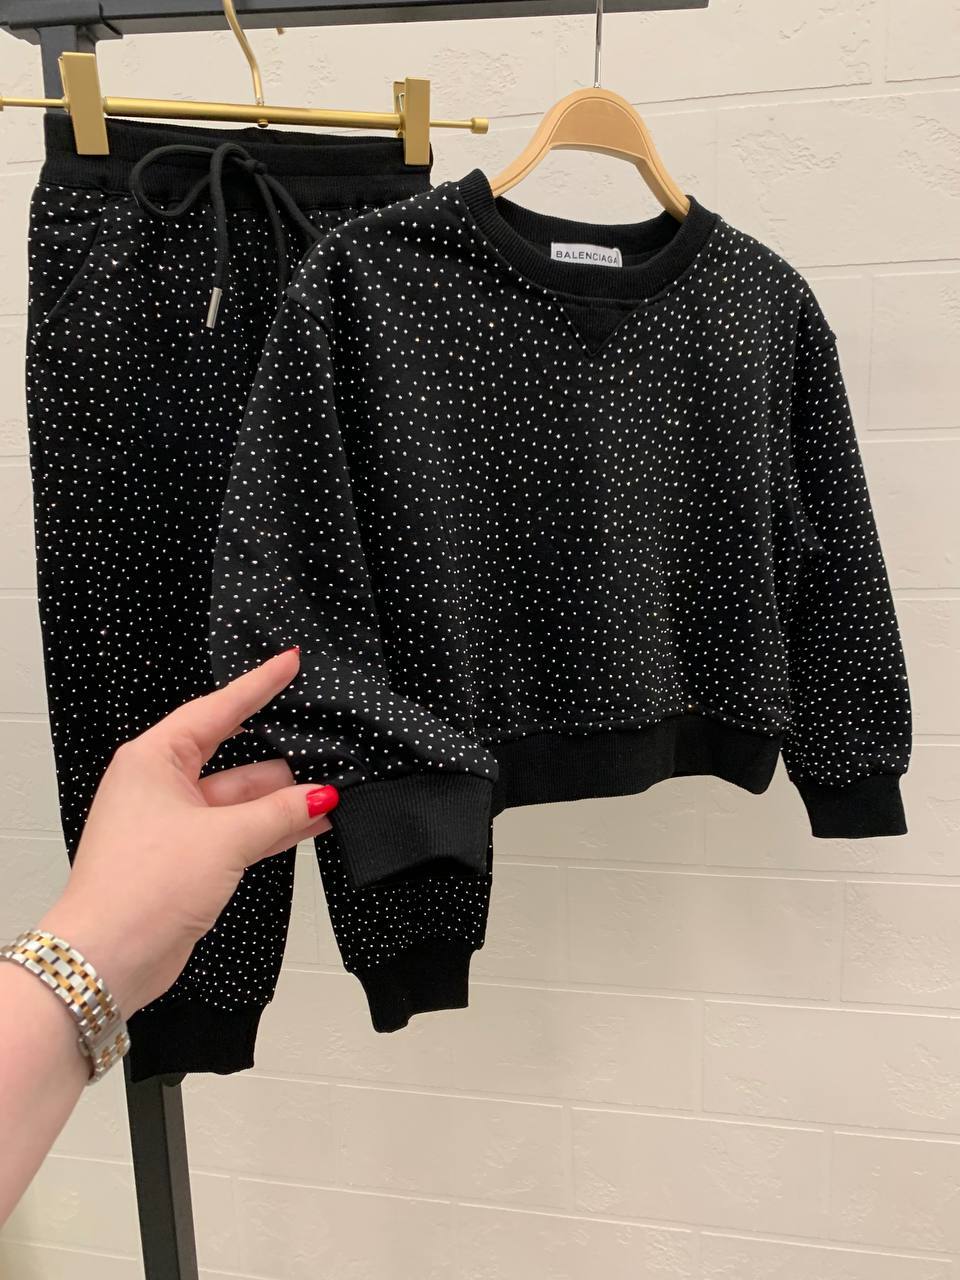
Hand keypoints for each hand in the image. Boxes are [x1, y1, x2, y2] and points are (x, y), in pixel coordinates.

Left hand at [36, 647, 337, 1017]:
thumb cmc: (142, 887)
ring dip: (283, 800)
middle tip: (326, 743)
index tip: (290, 662)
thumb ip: (278, 813)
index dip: (258, 686)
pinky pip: (238, 830)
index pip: (217, 709)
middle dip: (282, 759)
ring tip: (332, 794)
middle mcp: (161, 785)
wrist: (108, 957)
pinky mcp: (186, 858)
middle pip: (234, 755)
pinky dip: (272, 828)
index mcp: (154, 759)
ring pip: (240, 797)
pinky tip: (311, 824)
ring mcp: (174, 823)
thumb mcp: (223, 839)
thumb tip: (321, 796)